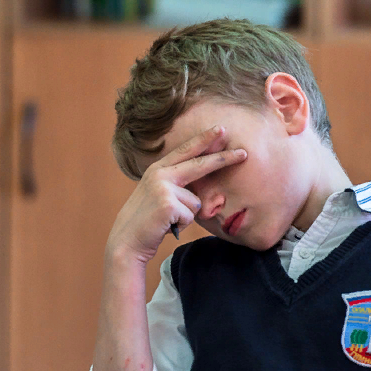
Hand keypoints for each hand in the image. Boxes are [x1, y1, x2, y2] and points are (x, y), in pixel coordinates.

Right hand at [107, 125, 246, 262]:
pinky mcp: (168, 204)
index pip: (185, 150)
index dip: (204, 139)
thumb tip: (200, 188)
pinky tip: (166, 226)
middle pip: (199, 165)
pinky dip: (182, 225)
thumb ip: (175, 186)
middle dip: (223, 159)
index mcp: (157, 169)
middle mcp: (160, 174)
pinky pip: (191, 216)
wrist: (126, 241)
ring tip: (167, 220)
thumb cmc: (146, 221)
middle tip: (245, 154)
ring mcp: (163, 188)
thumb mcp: (157, 195)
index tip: (221, 129)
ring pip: (196, 202)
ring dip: (187, 215)